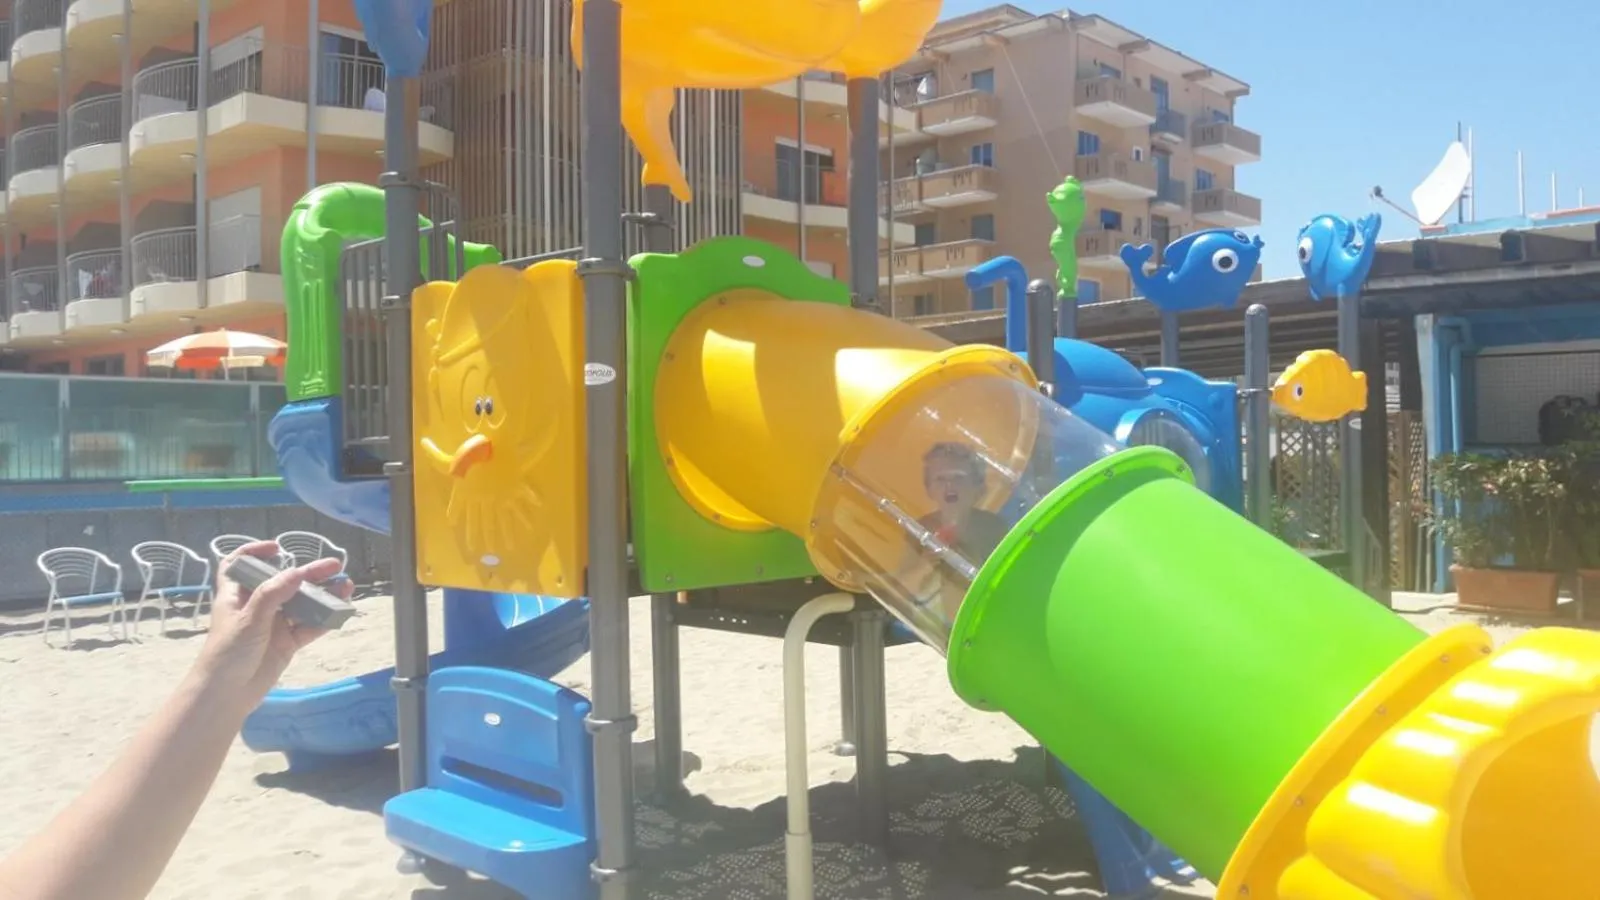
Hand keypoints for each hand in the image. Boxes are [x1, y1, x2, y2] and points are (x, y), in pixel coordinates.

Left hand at [194, 541, 353, 704]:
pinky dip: (325, 620)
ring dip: (322, 596)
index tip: (277, 548)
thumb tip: (297, 571)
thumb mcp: (248, 620)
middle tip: (334, 566)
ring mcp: (273, 626)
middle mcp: (256, 607)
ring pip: (301, 605)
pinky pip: (309, 628)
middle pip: (283, 583)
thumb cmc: (228, 653)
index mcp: (237, 596)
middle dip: (307, 573)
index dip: (254, 553)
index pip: (239, 565)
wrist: (226, 696)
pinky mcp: (286, 644)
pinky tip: (341, 612)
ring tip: (346, 587)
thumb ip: (272, 594)